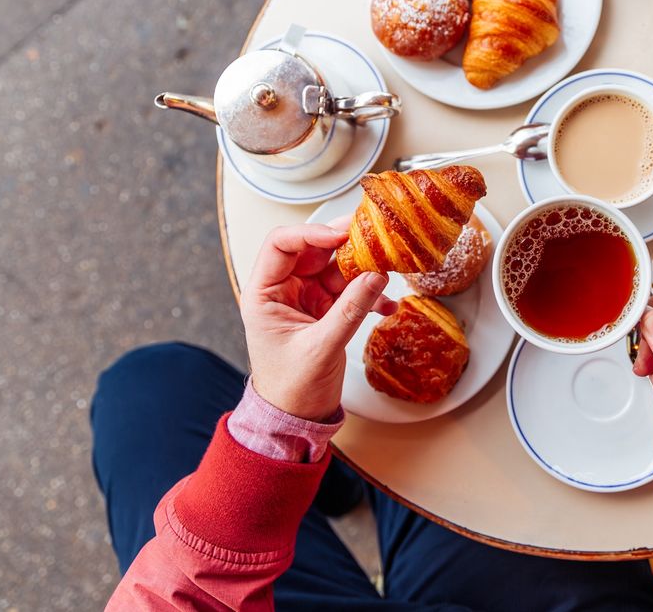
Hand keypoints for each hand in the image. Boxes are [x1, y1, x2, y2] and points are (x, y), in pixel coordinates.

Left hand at [240, 224, 395, 420]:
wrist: (296, 418)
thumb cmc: (290, 388)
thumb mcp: (321, 348)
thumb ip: (350, 310)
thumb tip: (376, 276)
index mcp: (264, 293)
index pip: (281, 244)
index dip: (311, 233)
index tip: (341, 235)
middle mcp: (284, 290)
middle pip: (314, 251)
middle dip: (345, 245)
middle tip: (374, 239)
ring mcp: (307, 298)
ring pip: (336, 268)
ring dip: (363, 269)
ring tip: (388, 270)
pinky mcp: (326, 310)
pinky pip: (350, 290)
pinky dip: (370, 294)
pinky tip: (387, 304)